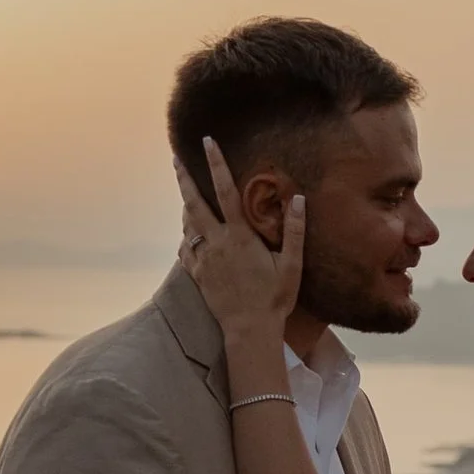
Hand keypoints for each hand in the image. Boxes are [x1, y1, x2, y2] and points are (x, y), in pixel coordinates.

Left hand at [176, 136, 302, 349]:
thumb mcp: (292, 265)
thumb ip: (295, 231)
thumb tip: (298, 199)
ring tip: (186, 192)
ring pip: (188, 225)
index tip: (207, 142)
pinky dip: (186, 236)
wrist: (250, 330)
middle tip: (175, 159)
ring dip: (186, 206)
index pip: (226, 191)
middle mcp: (217, 243)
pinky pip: (185, 250)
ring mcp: (204, 259)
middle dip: (184, 179)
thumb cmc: (274, 299)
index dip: (216, 164)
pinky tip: (189, 233)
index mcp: (240, 236)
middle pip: (194, 204)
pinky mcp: (197, 275)